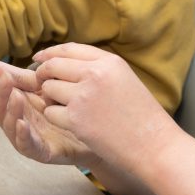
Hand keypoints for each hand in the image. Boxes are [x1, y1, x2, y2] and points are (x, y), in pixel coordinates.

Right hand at [0, 55, 93, 166]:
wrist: (92, 132)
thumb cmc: (64, 110)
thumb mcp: (44, 89)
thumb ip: (23, 77)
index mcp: (13, 102)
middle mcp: (15, 119)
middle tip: (3, 78)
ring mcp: (25, 137)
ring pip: (9, 125)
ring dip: (10, 110)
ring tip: (15, 96)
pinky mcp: (40, 151)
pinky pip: (26, 144)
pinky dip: (22, 134)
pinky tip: (22, 123)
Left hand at [33, 43, 179, 174]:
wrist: (155, 145)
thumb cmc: (143, 117)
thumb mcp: (125, 81)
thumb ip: (99, 69)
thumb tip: (66, 63)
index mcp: (110, 62)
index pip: (70, 49)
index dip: (50, 53)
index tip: (39, 59)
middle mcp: (95, 74)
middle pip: (53, 66)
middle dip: (43, 75)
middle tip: (41, 85)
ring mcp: (84, 96)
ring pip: (48, 89)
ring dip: (52, 99)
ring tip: (68, 109)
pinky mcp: (76, 119)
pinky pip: (50, 112)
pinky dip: (57, 119)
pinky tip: (74, 124)